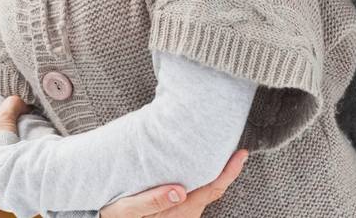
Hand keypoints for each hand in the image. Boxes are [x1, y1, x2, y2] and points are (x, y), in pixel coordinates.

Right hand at [98, 149, 247, 216]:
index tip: (240, 154)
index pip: (211, 189)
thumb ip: (151, 201)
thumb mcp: (126, 210)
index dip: (228, 172)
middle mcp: (186, 213)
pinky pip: (195, 191)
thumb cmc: (115, 216)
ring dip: (211, 172)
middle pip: (212, 188)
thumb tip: (178, 190)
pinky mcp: (177, 209)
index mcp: (178, 212)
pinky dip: (198, 176)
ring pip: (204, 190)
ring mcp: (183, 212)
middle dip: (224, 168)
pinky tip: (193, 163)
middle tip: (231, 145)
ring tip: (213, 149)